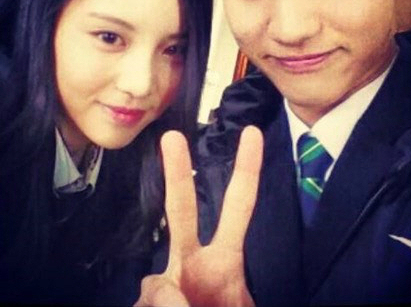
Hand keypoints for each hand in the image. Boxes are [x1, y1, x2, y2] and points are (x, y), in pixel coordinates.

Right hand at [134, 126, 263, 306]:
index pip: (239, 206)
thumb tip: (164, 287)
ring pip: (154, 285)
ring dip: (166, 306)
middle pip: (182, 210)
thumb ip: (190, 293)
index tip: (252, 133)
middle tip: (172, 138)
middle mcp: (191, 262)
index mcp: (225, 260)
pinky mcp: (146, 298)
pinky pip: (146, 301)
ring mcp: (165, 282)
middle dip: (177, 173)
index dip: (247, 169)